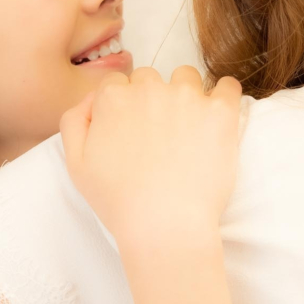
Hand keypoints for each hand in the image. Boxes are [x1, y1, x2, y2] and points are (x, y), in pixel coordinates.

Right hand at [59, 65, 243, 245]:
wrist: (165, 226)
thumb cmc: (120, 202)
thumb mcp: (76, 164)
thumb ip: (74, 122)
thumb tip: (91, 99)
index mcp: (113, 98)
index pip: (117, 84)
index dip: (123, 107)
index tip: (132, 130)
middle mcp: (149, 88)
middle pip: (150, 78)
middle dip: (152, 99)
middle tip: (159, 135)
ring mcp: (188, 98)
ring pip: (187, 77)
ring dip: (186, 94)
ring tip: (188, 127)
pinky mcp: (221, 112)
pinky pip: (229, 86)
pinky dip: (225, 95)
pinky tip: (218, 115)